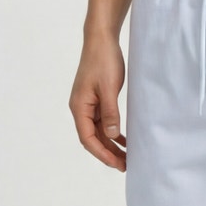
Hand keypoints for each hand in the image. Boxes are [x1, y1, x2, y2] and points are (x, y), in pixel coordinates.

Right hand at [69, 34, 126, 169]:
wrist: (101, 40)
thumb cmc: (103, 61)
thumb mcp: (109, 88)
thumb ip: (110, 113)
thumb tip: (111, 135)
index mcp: (79, 107)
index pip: (87, 138)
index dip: (102, 153)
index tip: (116, 164)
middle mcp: (81, 108)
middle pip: (92, 138)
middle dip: (108, 153)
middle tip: (125, 165)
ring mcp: (88, 105)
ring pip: (98, 132)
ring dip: (110, 145)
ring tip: (126, 157)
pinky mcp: (96, 100)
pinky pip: (102, 122)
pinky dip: (112, 132)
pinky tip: (123, 139)